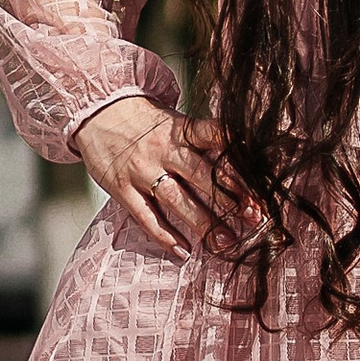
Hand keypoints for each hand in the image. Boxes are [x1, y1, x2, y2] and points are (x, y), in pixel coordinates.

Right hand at [75, 94, 257, 256]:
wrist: (97, 110)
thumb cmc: (147, 123)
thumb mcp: (177, 123)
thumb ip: (204, 144)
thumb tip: (245, 163)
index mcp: (182, 130)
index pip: (217, 140)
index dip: (240, 161)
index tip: (261, 181)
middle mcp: (164, 149)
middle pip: (202, 175)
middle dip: (230, 198)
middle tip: (254, 218)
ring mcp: (141, 169)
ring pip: (176, 199)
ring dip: (203, 222)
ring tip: (225, 242)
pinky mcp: (121, 187)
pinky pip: (145, 216)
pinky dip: (164, 235)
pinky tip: (183, 250)